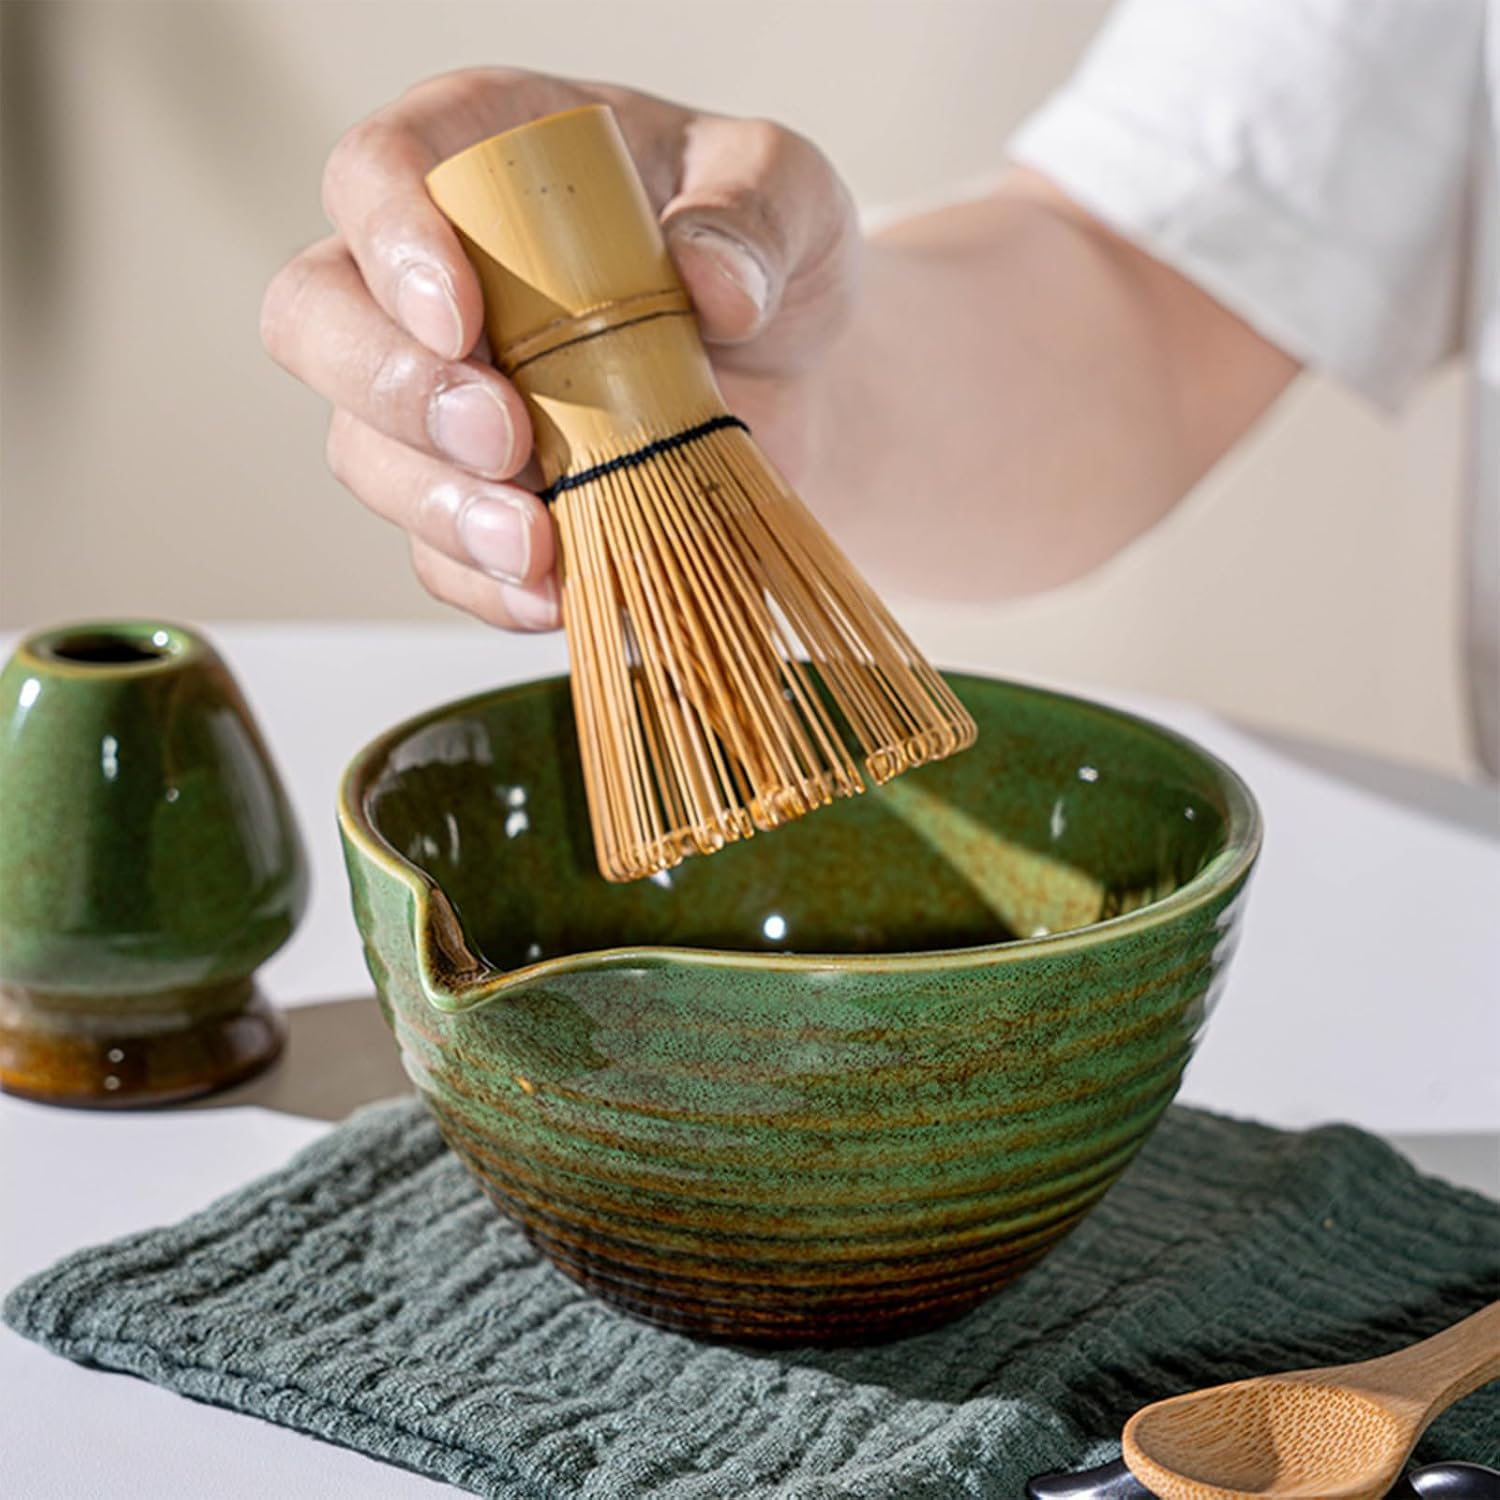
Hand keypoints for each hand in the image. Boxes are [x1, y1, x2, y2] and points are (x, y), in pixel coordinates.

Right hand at [261, 70, 859, 630]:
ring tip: (534, 543)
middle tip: (502, 439)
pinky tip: (550, 596)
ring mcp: (440, 401)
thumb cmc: (767, 262)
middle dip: (396, 391)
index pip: (377, 172)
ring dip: (438, 507)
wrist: (799, 383)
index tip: (460, 318)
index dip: (393, 242)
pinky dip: (487, 586)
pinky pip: (437, 555)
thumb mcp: (793, 197)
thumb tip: (715, 281)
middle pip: (319, 320)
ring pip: (365, 452)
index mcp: (483, 163)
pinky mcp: (476, 501)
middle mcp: (433, 279)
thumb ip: (758, 211)